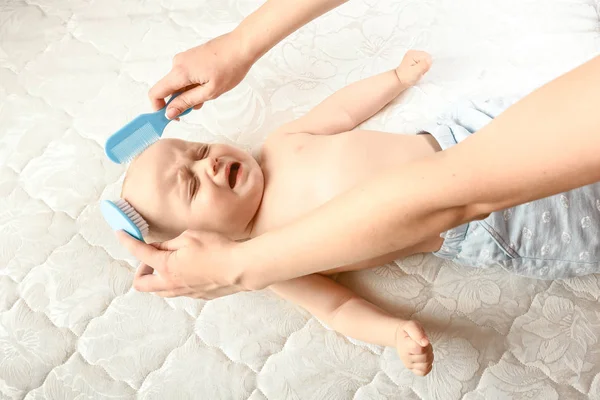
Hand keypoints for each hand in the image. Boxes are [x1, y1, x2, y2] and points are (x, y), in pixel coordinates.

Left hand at [116, 229, 246, 298]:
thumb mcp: (189, 237)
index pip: (139, 253)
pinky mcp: (199, 296)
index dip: (128, 241)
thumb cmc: (217, 249)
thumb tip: (159, 248)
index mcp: (166, 266)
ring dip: (158, 277)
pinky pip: (179, 292)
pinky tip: (188, 271)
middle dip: (140, 270)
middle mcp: (171, 283)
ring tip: (169, 264)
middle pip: (142, 284)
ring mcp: (185, 292)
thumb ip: (169, 243)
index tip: (121, 234)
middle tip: (150, 257)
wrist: (241, 268)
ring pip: (160, 290)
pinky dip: (176, 282)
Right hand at [149, 32, 254, 119]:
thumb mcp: (209, 92)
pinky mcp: (191, 57)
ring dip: (189, 94)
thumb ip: (187, 102)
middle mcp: (178, 63)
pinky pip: (185, 76)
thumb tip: (169, 113)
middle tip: (199, 105)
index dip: (159, 108)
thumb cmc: (230, 67)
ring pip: (178, 83)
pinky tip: (209, 85)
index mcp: (180, 72)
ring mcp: (184, 59)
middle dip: (180, 102)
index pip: (156, 93)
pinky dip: (193, 85)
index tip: (171, 117)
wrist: (242, 46)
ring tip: (210, 93)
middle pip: (168, 89)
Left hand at [395, 50, 431, 86]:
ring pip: (425, 60)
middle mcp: (413, 52)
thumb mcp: (416, 72)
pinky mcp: (414, 59)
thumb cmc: (405, 77)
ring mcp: (413, 55)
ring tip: (416, 72)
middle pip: (427, 58)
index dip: (426, 65)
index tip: (421, 70)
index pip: (428, 57)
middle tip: (418, 72)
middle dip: (425, 66)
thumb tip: (429, 60)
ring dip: (423, 67)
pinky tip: (416, 70)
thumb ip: (424, 65)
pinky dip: (421, 67)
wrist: (399, 81)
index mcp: (413, 53)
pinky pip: (423, 62)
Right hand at [395, 320, 433, 375]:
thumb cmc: (407, 331)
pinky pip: (423, 372)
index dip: (426, 344)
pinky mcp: (412, 369)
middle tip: (423, 343)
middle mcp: (405, 357)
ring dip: (429, 358)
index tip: (422, 339)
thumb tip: (425, 343)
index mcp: (404, 345)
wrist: (400, 337)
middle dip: (428, 349)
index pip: (420, 349)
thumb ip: (418, 332)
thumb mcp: (411, 325)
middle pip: (425, 358)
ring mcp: (408, 364)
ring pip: (426, 366)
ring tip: (424, 350)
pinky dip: (427, 366)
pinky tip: (424, 359)